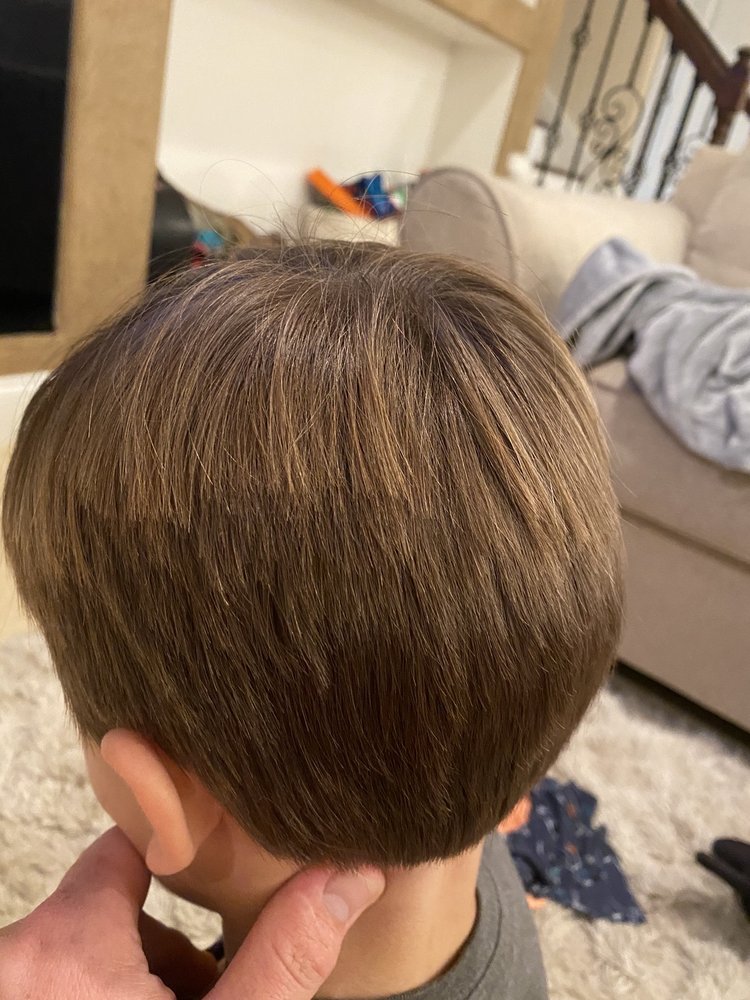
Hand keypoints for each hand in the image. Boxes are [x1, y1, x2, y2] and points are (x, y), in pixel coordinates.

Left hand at [0, 828, 384, 999]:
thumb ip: (288, 954)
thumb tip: (353, 874)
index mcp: (64, 949)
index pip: (124, 846)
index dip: (181, 850)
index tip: (224, 863)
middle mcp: (14, 964)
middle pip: (108, 911)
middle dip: (172, 951)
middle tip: (216, 993)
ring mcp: (10, 993)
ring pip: (82, 962)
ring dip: (138, 988)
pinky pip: (60, 990)